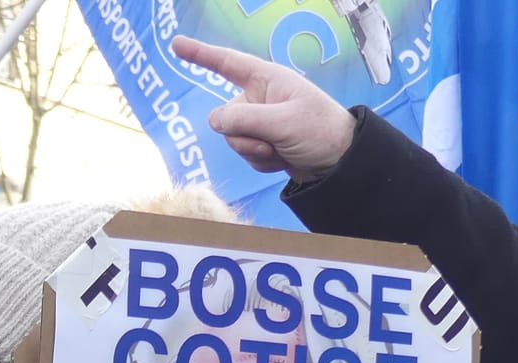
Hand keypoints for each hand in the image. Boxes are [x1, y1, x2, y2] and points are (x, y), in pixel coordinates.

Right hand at [172, 35, 355, 182]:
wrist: (341, 164)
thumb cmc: (321, 132)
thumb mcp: (282, 123)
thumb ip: (244, 119)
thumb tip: (215, 120)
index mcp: (267, 79)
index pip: (227, 63)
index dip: (200, 54)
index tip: (176, 44)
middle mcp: (260, 97)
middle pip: (226, 117)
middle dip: (244, 135)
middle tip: (273, 141)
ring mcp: (261, 122)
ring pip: (233, 139)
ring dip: (255, 151)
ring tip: (282, 150)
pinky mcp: (263, 143)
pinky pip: (245, 154)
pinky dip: (261, 161)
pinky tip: (282, 159)